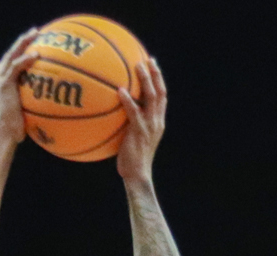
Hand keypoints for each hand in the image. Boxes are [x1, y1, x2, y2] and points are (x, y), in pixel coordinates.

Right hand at [0, 28, 37, 144]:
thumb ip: (29, 107)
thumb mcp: (21, 117)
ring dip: (24, 43)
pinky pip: (15, 67)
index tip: (30, 48)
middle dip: (21, 42)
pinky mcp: (2, 85)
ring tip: (36, 34)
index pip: (8, 66)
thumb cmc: (13, 134)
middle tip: (35, 33)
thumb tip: (48, 109)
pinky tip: (37, 54)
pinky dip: (26, 59)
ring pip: (11, 55)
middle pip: (9, 55)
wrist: (2, 137)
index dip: (18, 54)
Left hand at [115, 57, 167, 181]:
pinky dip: (128, 100)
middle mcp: (157, 121)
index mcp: (158, 121)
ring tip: (137, 66)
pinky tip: (119, 90)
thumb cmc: (131, 159)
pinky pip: (134, 112)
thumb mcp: (133, 138)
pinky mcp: (139, 131)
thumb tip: (115, 111)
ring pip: (151, 97)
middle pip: (160, 92)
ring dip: (145, 80)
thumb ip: (129, 123)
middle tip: (147, 59)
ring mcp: (150, 125)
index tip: (152, 65)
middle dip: (155, 74)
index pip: (162, 96)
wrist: (137, 174)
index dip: (158, 80)